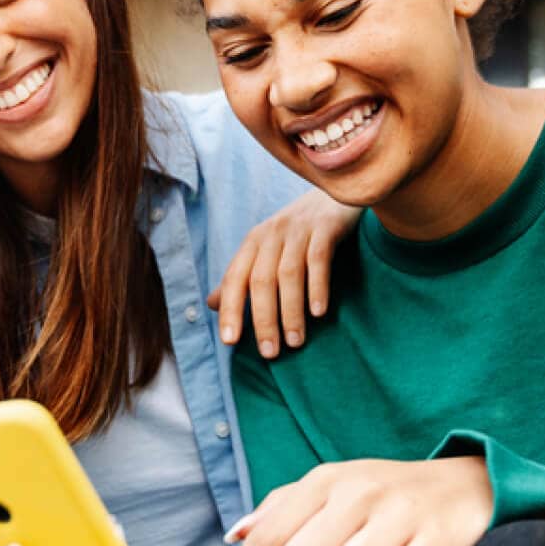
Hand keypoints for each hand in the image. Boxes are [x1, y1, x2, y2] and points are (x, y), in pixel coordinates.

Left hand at [208, 190, 359, 358]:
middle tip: (270, 353)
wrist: (333, 192)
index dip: (231, 310)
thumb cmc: (296, 231)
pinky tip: (318, 312)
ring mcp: (299, 229)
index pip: (235, 278)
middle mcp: (272, 234)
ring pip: (289, 273)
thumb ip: (241, 277)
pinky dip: (317, 286)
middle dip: (263, 319)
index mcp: (253, 242)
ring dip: (291, 311)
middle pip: (261, 280)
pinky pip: (319, 259)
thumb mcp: (264, 250)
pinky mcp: (325, 227)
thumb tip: (212, 304)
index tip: (230, 341)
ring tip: (295, 342)